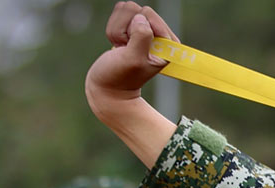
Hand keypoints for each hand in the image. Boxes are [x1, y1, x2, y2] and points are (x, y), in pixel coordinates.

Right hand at [85, 3, 179, 166]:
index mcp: (167, 43)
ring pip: (125, 11)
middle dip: (124, 30)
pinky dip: (113, 31)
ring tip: (121, 50)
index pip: (149, 14)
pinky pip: (117, 15)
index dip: (136, 29)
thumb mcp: (134, 59)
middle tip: (124, 50)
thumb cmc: (120, 78)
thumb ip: (141, 37)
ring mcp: (143, 30)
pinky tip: (117, 46)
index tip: (133, 48)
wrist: (107, 89)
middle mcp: (157, 34)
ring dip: (117, 31)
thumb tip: (141, 18)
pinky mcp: (130, 28)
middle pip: (136, 10)